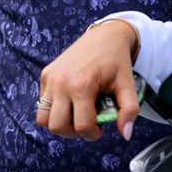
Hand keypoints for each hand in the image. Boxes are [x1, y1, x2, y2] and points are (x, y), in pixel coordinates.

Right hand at [37, 19, 139, 141]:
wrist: (105, 35)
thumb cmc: (117, 61)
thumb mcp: (128, 84)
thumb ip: (129, 110)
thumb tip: (126, 135)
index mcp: (82, 86)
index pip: (81, 126)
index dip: (92, 134)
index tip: (100, 129)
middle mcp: (61, 83)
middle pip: (57, 126)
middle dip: (73, 133)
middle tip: (86, 124)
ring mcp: (50, 78)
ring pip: (43, 118)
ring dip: (59, 123)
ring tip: (75, 116)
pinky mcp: (45, 74)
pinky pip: (42, 102)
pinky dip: (54, 109)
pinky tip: (71, 100)